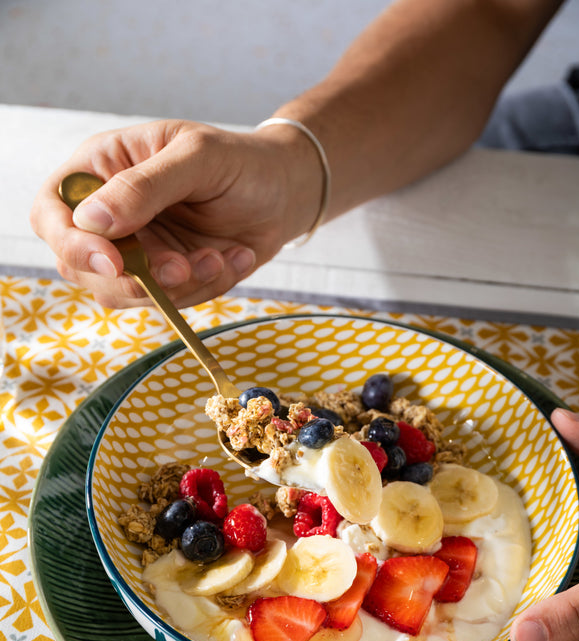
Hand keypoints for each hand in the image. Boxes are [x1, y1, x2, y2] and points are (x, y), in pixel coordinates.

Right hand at [30, 119, 321, 308]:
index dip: (72, 244)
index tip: (113, 260)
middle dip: (136, 277)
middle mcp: (109, 217)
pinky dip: (206, 287)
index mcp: (100, 171)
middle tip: (184, 267)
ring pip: (126, 293)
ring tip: (220, 256)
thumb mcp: (195, 158)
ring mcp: (136, 252)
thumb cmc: (238, 162)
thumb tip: (90, 220)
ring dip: (177, 286)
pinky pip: (171, 302)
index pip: (53, 215)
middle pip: (82, 267)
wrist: (284, 193)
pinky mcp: (166, 280)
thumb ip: (144, 187)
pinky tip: (234, 257)